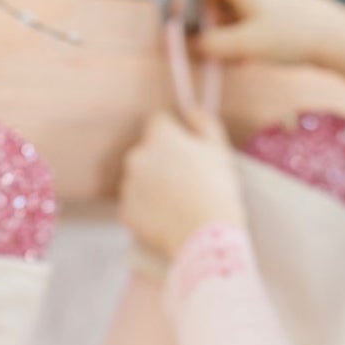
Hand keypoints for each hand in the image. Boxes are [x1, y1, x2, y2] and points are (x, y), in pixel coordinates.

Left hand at [119, 104, 244, 261]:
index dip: (174, 133)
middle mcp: (137, 156)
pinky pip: (136, 206)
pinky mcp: (126, 212)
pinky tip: (168, 218)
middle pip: (147, 152)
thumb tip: (191, 110)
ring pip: (140, 179)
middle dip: (162, 161)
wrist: (205, 234)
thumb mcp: (219, 149)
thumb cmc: (216, 189)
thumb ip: (204, 123)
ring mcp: (128, 185)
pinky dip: (148, 211)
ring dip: (153, 186)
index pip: (158, 121)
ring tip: (178, 203)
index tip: (186, 147)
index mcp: (159, 137)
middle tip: (186, 181)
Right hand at [171, 0, 344, 67]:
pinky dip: (240, 30)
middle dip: (205, 17)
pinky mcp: (278, 0)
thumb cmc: (292, 37)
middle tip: (209, 43)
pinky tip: (248, 56)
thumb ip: (211, 45)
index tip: (180, 25)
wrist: (338, 38)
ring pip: (230, 1)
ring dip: (223, 28)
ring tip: (231, 56)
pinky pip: (247, 9)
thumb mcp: (244, 45)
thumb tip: (192, 46)